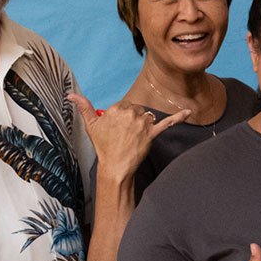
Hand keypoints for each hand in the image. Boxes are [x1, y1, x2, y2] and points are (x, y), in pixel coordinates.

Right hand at [69, 91, 188, 183]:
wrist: (115, 166)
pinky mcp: (152, 134)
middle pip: (138, 110)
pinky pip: (168, 123)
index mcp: (116, 108)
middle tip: (126, 136)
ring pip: (149, 116)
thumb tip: (71, 94)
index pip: (125, 106)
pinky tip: (189, 111)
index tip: (119, 129)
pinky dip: (179, 117)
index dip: (123, 118)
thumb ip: (84, 106)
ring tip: (135, 138)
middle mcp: (130, 113)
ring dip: (145, 125)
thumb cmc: (103, 146)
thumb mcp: (91, 125)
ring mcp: (142, 124)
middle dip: (134, 121)